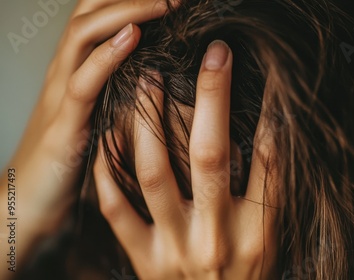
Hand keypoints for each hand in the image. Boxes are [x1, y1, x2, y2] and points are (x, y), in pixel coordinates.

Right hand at [0, 0, 170, 274]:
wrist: (31, 202)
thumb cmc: (76, 159)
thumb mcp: (105, 117)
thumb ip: (128, 95)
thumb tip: (170, 82)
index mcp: (79, 68)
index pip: (98, 16)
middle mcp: (67, 72)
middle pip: (90, 12)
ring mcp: (62, 95)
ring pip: (83, 35)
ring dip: (126, 13)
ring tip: (164, 3)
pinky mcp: (63, 126)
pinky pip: (82, 82)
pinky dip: (107, 56)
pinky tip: (132, 37)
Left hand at [94, 41, 279, 278]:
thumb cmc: (247, 275)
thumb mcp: (271, 239)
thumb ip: (268, 192)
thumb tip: (269, 133)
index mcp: (258, 231)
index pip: (269, 159)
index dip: (270, 112)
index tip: (264, 75)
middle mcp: (217, 236)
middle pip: (210, 153)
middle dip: (211, 96)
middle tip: (212, 56)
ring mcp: (175, 246)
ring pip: (153, 172)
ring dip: (147, 121)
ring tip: (147, 83)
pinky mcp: (143, 257)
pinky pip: (116, 207)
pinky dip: (108, 170)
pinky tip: (110, 137)